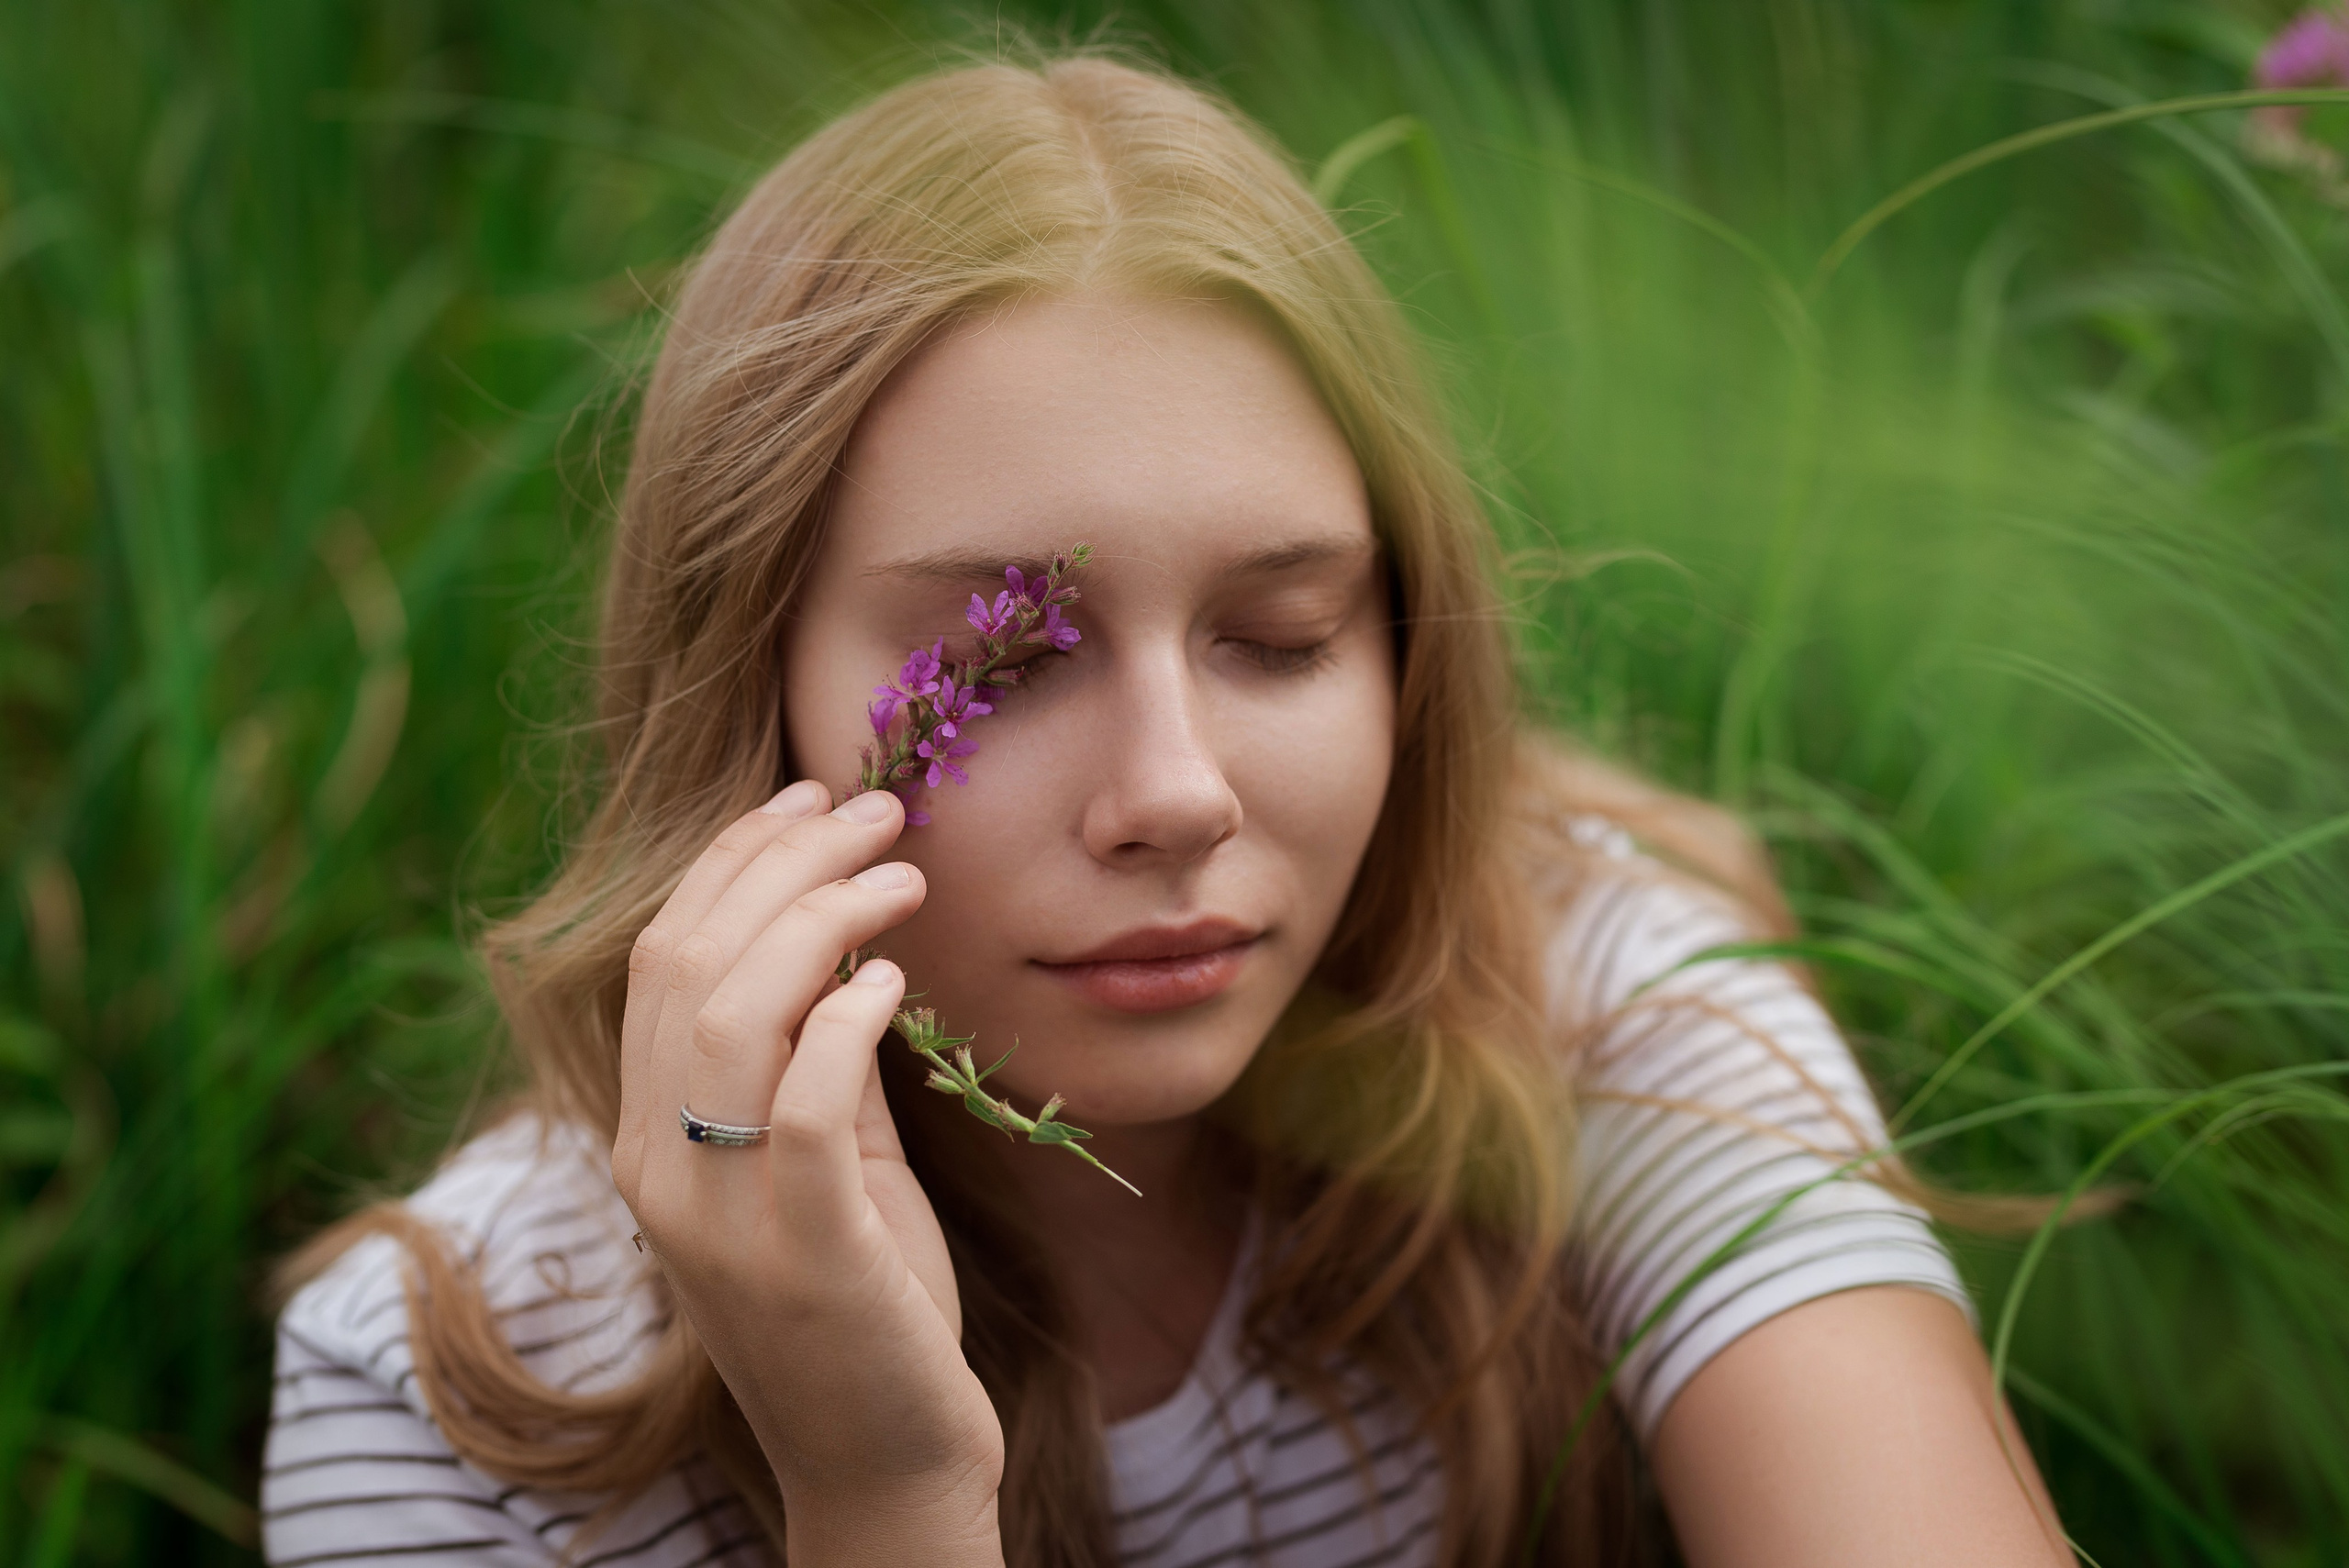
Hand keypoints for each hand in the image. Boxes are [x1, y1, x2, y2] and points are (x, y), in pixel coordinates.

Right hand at [612, 781, 1004, 1563]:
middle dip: (783, 862)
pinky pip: (799, 1105)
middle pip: (689, 965)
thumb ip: (816, 1059)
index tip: (807, 799)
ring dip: (821, 918)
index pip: (661, 961)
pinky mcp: (799, 1252)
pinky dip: (843, 1022)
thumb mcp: (830, 1159)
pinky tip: (892, 980)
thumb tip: (844, 939)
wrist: (885, 1461)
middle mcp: (655, 1169)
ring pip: (732, 1016)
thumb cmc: (865, 1298)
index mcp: (645, 1139)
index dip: (731, 863)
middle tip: (873, 808)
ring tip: (900, 873)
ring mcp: (716, 1217)